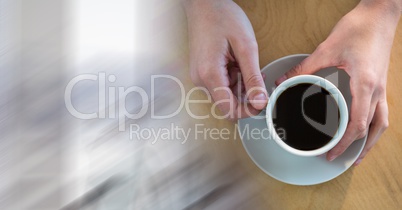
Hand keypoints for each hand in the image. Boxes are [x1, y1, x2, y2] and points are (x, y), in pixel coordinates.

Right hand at [183, 0, 267, 119]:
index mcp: (210, 74)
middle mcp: (201, 79)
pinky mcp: (202, 72)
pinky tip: (238, 64)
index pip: (229, 109)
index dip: (248, 110)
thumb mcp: (246, 47)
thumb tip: (260, 102)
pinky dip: (233, 79)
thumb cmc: (222, 18)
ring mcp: (200, 76)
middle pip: (227, 104)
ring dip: (240, 86)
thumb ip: (253, 77)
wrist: (204, 4)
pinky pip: (220, 85)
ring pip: (225, 95)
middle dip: (246, 95)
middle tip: (258, 77)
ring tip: (248, 66)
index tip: (262, 100)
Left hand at [275, 0, 400, 164]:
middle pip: (373, 130)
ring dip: (371, 141)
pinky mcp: (382, 82)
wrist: (381, 14)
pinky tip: (365, 128)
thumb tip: (283, 81)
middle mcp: (378, 90)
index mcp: (365, 85)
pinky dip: (374, 126)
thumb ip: (304, 68)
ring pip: (382, 123)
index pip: (356, 125)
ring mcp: (383, 87)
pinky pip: (382, 111)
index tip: (331, 154)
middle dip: (357, 149)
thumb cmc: (359, 28)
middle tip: (340, 160)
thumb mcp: (327, 49)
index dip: (344, 144)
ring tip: (358, 154)